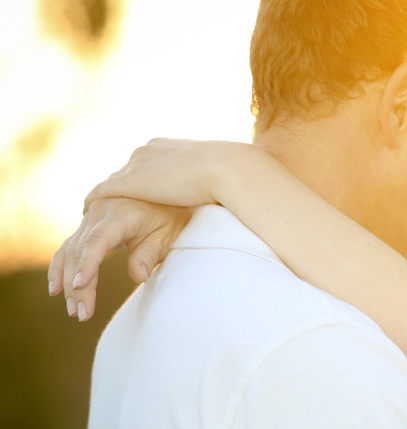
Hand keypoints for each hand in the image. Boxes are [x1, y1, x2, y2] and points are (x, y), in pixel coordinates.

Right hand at [48, 198, 191, 321]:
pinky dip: (60, 268)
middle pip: (80, 251)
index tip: (80, 285)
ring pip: (70, 251)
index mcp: (120, 215)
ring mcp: (90, 218)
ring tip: (74, 310)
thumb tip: (137, 277)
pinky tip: (56, 289)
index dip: (87, 263)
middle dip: (77, 285)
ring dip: (67, 282)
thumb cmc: (169, 217)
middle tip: (82, 314)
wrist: (164, 192)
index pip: (98, 241)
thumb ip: (148, 255)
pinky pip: (68, 247)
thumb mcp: (166, 236)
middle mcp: (99, 213)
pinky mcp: (87, 226)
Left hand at [83, 138, 251, 209]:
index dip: (140, 182)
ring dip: (104, 200)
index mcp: (164, 146)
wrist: (226, 169)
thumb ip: (203, 180)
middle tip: (108, 208)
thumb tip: (213, 192)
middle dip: (118, 190)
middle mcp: (144, 151)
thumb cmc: (230, 175)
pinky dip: (93, 204)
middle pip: (124, 174)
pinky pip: (100, 193)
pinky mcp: (128, 182)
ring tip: (96, 215)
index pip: (143, 165)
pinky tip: (88, 216)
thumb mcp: (214, 174)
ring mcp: (135, 165)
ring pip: (111, 184)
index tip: (137, 196)